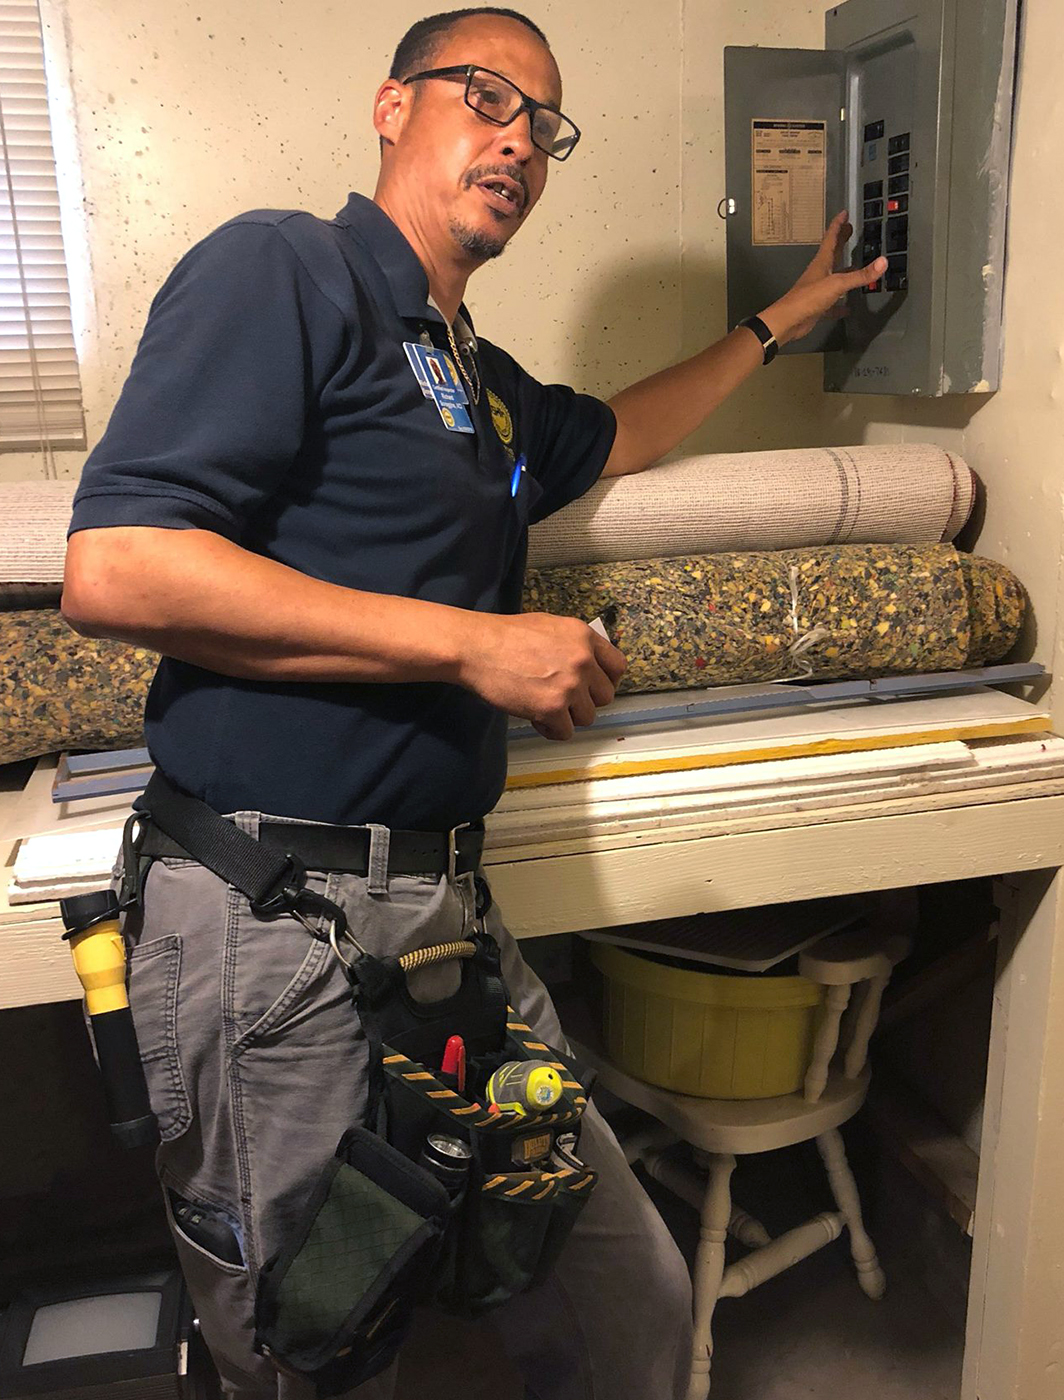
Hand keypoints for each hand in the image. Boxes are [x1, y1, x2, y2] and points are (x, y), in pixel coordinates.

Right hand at [459, 612, 626, 740]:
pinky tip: (536, 718)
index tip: (594, 687)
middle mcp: (583, 660)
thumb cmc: (504, 636)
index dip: (607, 680)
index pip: (618, 666)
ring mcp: (569, 685)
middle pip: (606, 696)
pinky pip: (565, 731)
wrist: (477, 647)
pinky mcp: (552, 708)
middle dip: (586, 701)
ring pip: (588, 717)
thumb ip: (575, 644)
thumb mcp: (550, 627)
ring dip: (568, 716)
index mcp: (583, 637)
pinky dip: (551, 730)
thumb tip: (588, 663)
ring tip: (545, 707)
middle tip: (564, 699)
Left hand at [759, 210, 886, 346]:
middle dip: (841, 240)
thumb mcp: (837, 283)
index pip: (831, 238)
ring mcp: (818, 290)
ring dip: (844, 270)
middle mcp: (820, 273)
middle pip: (833, 253)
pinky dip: (841, 304)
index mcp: (822, 262)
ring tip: (857, 265)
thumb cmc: (809, 298)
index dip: (838, 224)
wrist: (788, 321)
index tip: (844, 213)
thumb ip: (860, 275)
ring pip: (834, 277)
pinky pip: (833, 304)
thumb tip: (884, 262)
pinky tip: (849, 308)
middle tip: (851, 229)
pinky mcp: (818, 307)